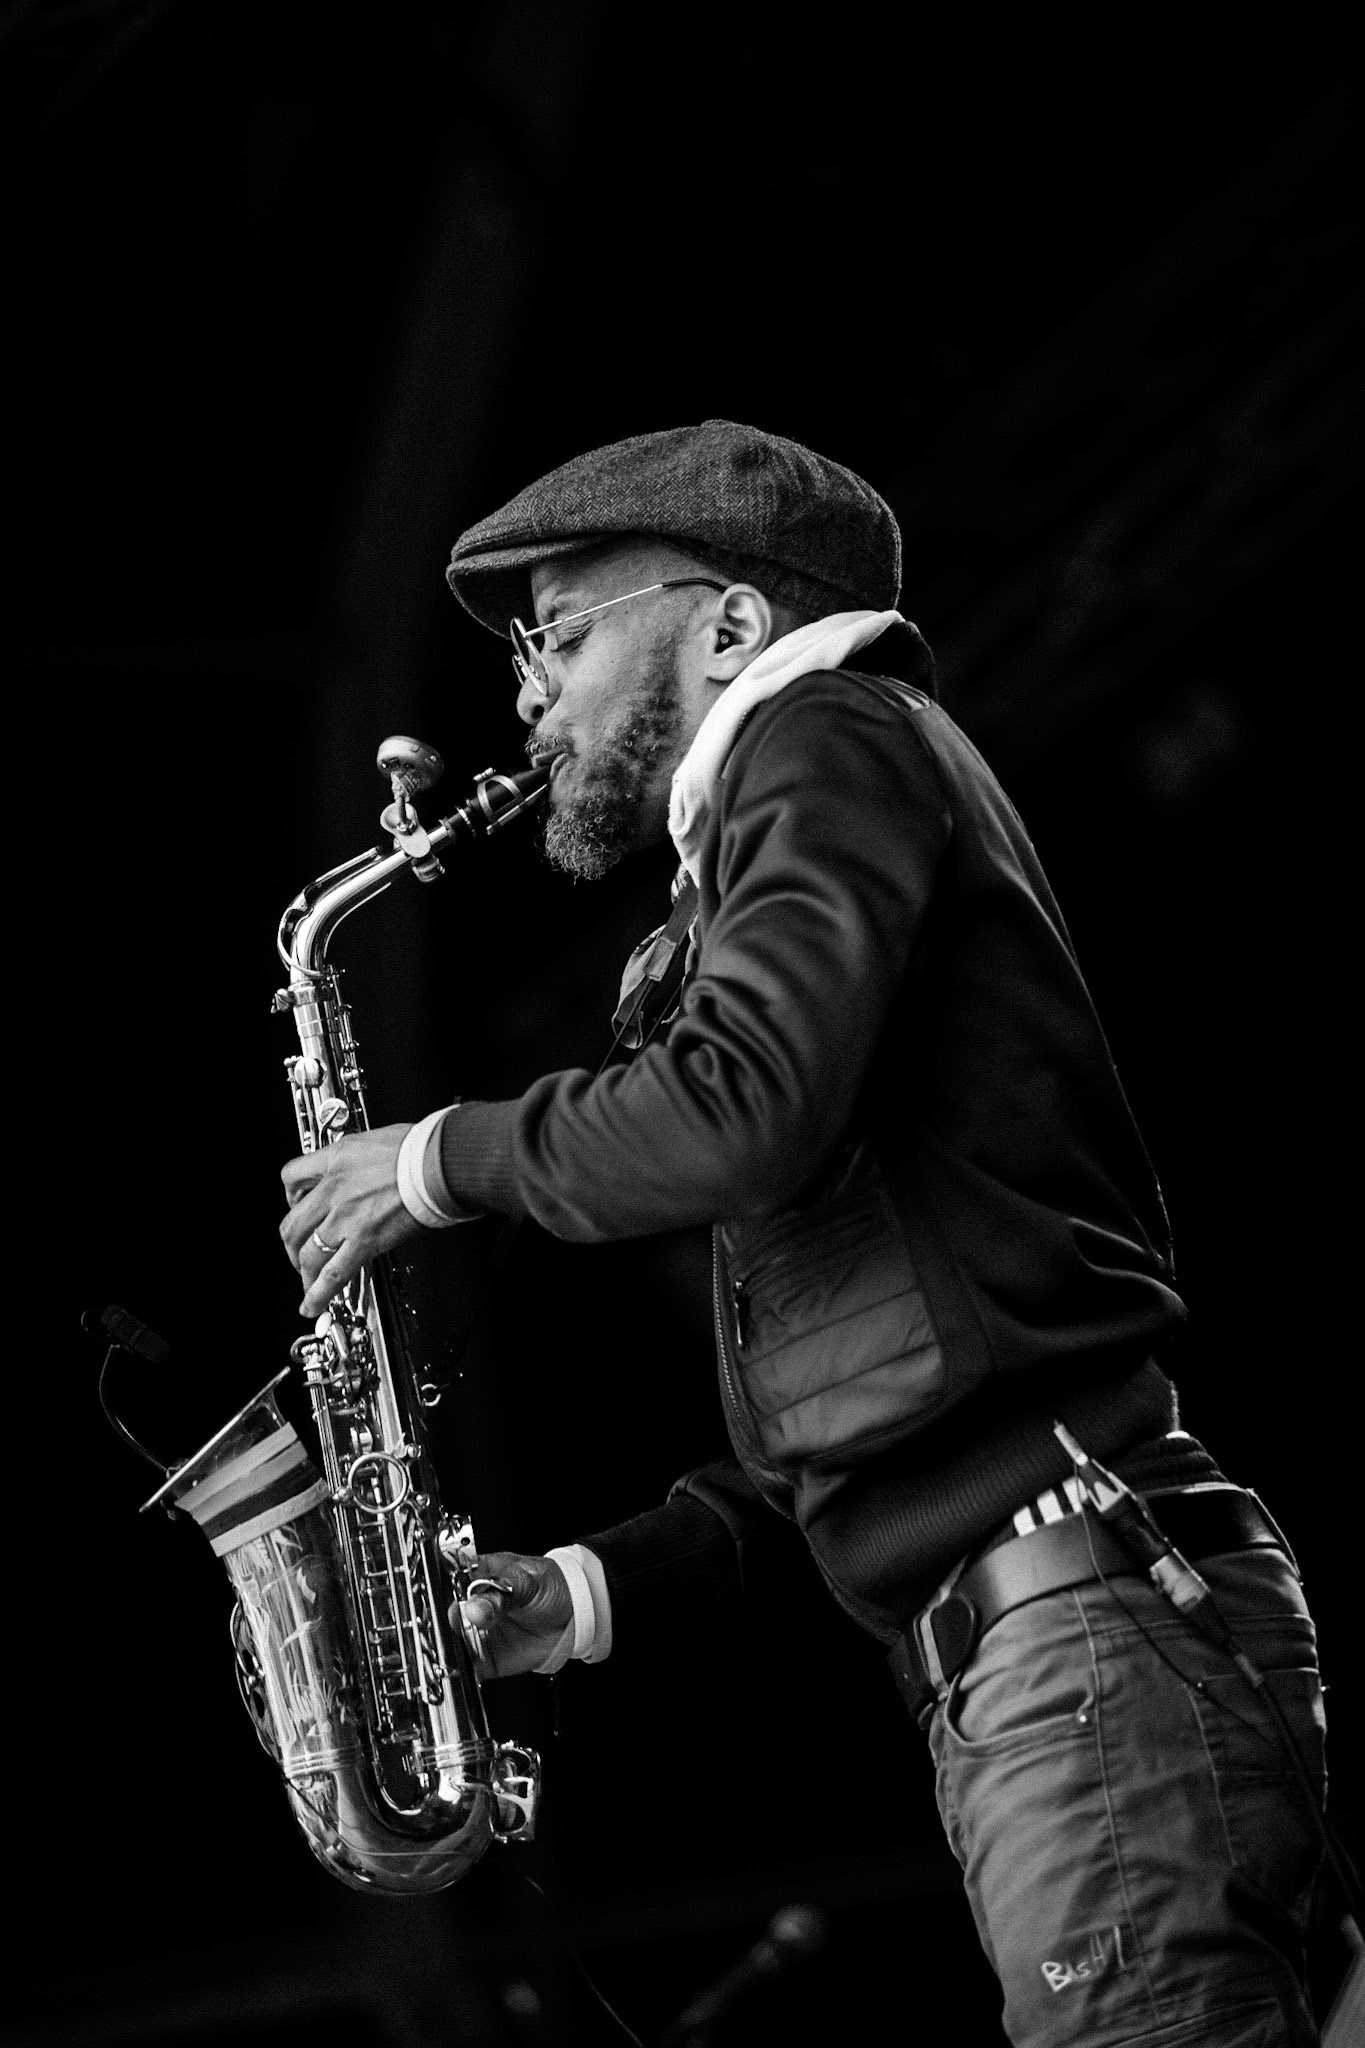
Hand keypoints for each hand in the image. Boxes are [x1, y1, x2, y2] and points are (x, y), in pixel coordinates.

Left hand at [280, 1122, 423, 1316]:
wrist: (439, 1162)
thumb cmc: (422, 1148)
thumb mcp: (378, 1140)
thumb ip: (362, 1159)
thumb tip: (367, 1170)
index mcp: (336, 1158)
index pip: (292, 1176)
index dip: (291, 1196)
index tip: (298, 1205)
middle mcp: (333, 1188)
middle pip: (292, 1223)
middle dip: (293, 1243)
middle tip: (300, 1252)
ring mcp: (345, 1217)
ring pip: (307, 1253)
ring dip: (304, 1271)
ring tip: (308, 1282)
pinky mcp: (364, 1240)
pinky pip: (332, 1274)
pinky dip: (318, 1294)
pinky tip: (312, 1304)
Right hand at [454, 1551, 572, 1678]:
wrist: (577, 1614)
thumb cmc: (552, 1585)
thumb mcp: (526, 1581)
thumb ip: (500, 1594)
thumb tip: (475, 1608)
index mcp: (478, 1577)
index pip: (448, 1582)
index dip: (440, 1591)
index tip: (443, 1598)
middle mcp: (473, 1606)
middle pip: (446, 1616)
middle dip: (445, 1623)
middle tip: (455, 1623)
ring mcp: (478, 1633)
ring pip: (452, 1643)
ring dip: (450, 1648)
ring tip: (459, 1645)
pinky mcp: (488, 1659)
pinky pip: (469, 1668)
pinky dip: (463, 1671)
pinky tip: (465, 1667)